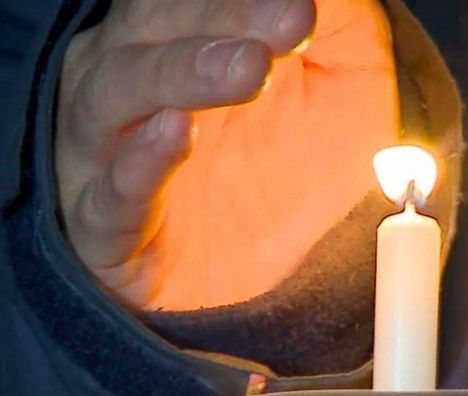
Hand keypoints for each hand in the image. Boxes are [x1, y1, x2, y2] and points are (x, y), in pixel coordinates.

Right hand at [57, 0, 398, 309]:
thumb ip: (342, 27)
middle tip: (297, 19)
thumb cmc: (290, 161)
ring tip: (251, 68)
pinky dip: (138, 164)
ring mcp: (105, 150)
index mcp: (175, 34)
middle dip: (228, 16)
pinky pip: (109, 193)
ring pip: (121, 93)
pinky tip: (175, 135)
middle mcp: (125, 77)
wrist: (259, 276)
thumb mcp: (342, 86)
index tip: (308, 2)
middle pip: (158, 26)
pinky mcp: (104, 228)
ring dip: (184, 73)